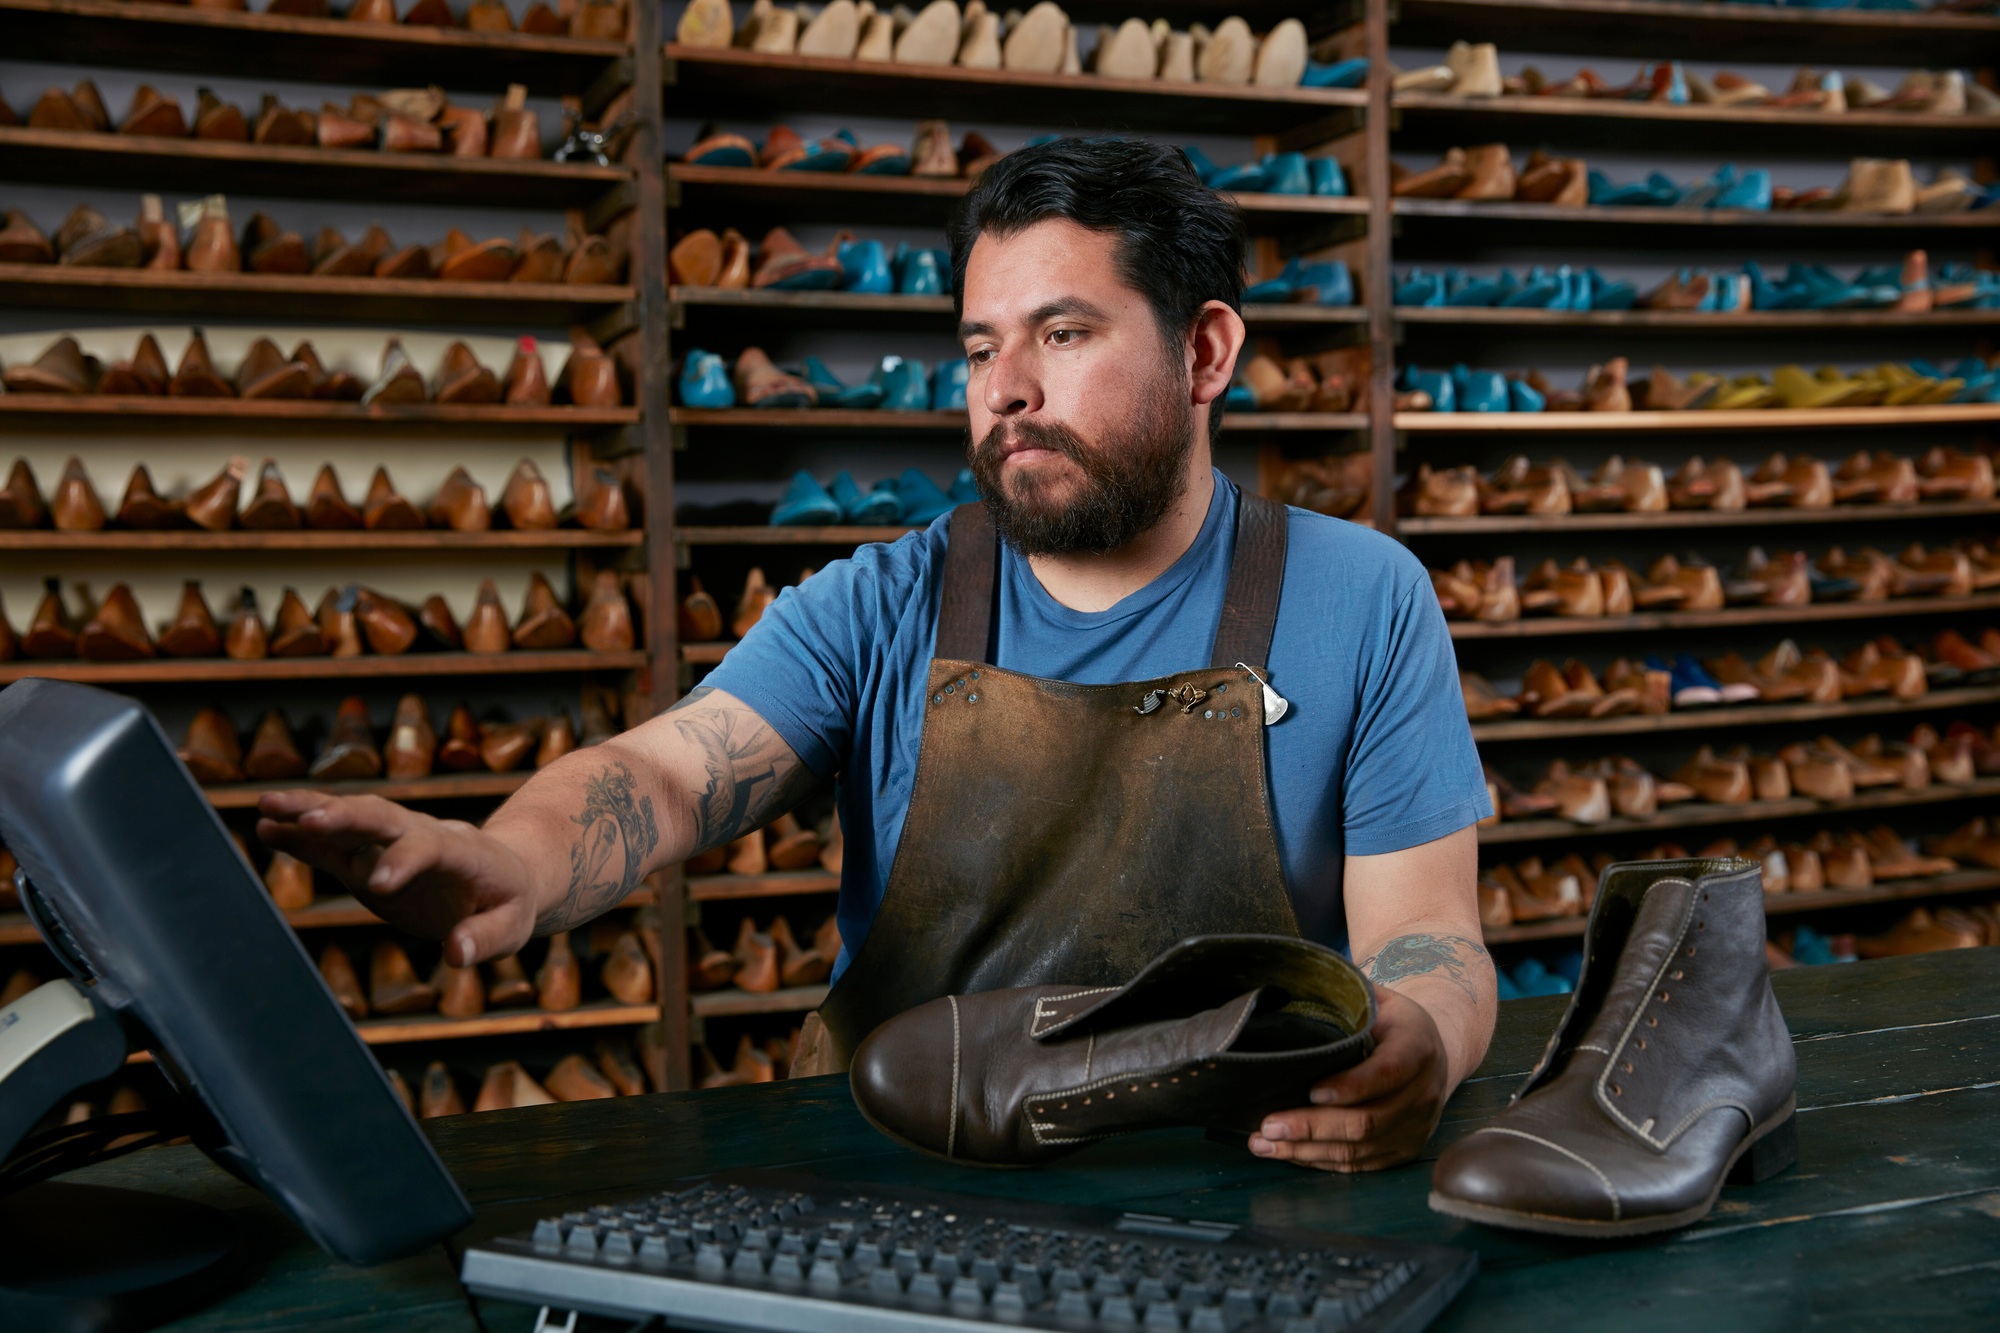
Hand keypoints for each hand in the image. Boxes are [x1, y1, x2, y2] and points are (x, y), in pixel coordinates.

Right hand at [257, 791, 538, 965]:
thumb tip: (456, 954)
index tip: (377, 885)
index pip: (429, 848)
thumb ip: (485, 938)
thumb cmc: (509, 901)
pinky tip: (266, 827)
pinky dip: (301, 834)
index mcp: (460, 852)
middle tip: (310, 820)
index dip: (403, 862)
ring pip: (351, 817)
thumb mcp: (511, 926)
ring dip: (311, 810)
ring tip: (266, 807)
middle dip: (347, 817)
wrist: (504, 869)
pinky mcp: (367, 858)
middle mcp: (421, 835)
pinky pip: (331, 841)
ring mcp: (390, 842)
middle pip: (382, 817)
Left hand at [1247, 987, 1450, 1172]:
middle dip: (1312, 1126)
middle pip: (1367, 1120)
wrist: (1434, 1051)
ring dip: (1308, 1150)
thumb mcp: (1379, 1000)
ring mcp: (1417, 1127)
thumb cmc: (1392, 1022)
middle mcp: (1424, 1092)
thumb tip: (1291, 985)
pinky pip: (1362, 1164)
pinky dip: (1322, 1161)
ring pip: (1360, 1148)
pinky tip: (1289, 1153)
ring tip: (1264, 1143)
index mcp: (1418, 1047)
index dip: (1351, 1085)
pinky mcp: (1406, 1149)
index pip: (1388, 1072)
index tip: (1311, 1091)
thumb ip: (1346, 998)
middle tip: (1269, 1125)